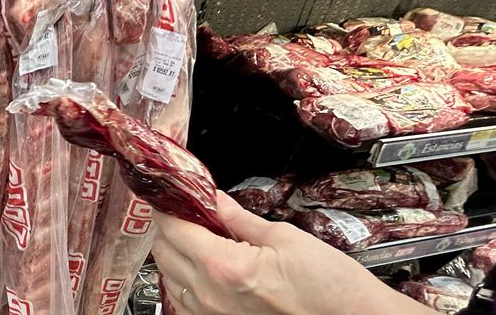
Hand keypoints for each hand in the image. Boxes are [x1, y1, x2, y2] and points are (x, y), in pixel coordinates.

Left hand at [151, 191, 436, 314]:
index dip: (170, 206)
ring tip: (202, 239)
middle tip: (191, 211)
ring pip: (170, 279)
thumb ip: (238, 218)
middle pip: (163, 252)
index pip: (172, 228)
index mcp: (224, 267)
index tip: (175, 193)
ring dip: (176, 254)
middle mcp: (209, 297)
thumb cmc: (332, 289)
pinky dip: (186, 282)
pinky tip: (207, 269)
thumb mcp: (285, 238)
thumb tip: (212, 197)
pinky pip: (184, 303)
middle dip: (171, 227)